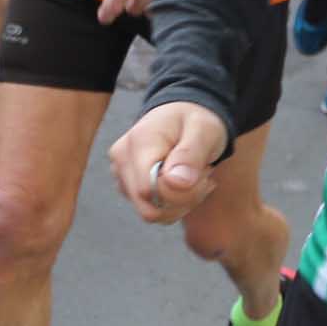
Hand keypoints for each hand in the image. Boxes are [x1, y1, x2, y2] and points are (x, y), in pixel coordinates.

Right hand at [109, 102, 229, 223]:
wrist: (183, 113)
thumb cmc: (195, 120)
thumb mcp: (204, 131)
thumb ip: (190, 155)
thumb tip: (175, 183)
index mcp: (139, 142)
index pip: (149, 191)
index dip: (181, 193)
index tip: (205, 171)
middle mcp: (122, 159)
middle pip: (149, 207)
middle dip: (184, 199)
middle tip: (204, 176)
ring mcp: (121, 173)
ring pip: (151, 212)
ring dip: (181, 203)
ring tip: (195, 176)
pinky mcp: (126, 185)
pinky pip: (152, 210)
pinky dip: (174, 204)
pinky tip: (185, 182)